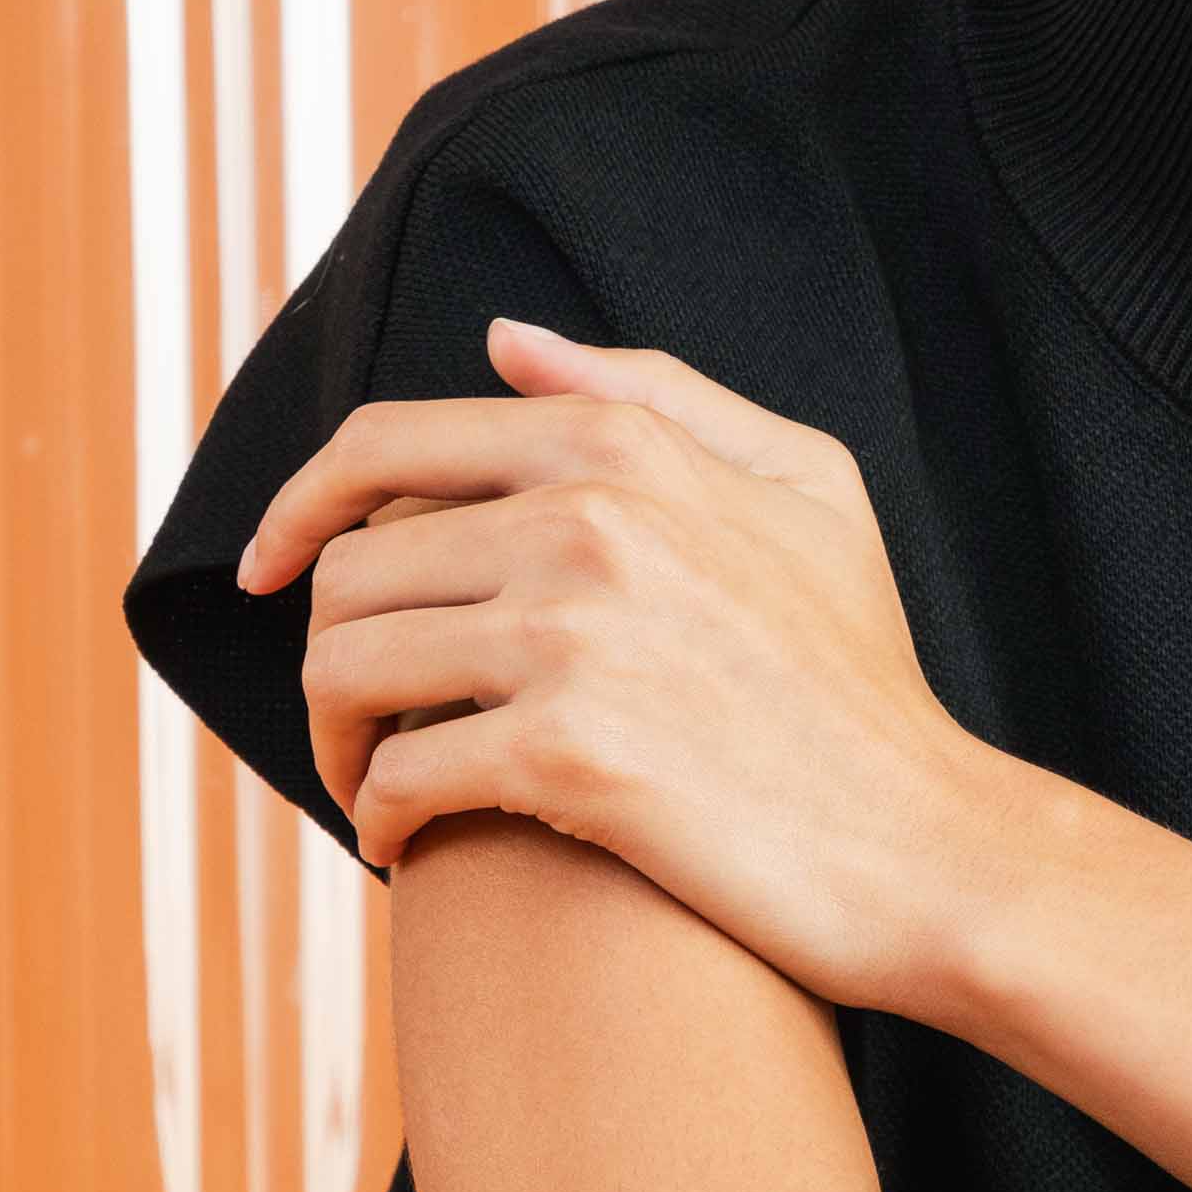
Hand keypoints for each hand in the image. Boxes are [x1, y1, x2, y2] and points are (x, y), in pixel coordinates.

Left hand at [233, 318, 1021, 1017]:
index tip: (265, 574)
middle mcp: (587, 521)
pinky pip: (398, 777)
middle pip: (346, 568)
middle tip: (358, 720)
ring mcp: (576, 636)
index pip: (383, 444)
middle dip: (324, 650)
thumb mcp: (805, 485)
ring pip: (348, 669)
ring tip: (374, 785)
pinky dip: (380, 823)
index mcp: (624, 448)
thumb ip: (654, 395)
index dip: (293, 507)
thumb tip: (506, 343)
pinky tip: (407, 848)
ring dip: (336, 742)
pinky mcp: (570, 755)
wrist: (925, 841)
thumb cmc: (861, 672)